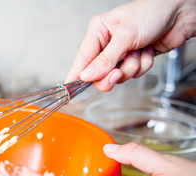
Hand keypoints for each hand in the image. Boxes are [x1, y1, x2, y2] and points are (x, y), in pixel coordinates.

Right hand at [65, 0, 195, 90]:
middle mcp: (107, 44)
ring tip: (139, 51)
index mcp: (98, 32)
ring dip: (131, 67)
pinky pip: (133, 74)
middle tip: (119, 71)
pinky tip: (146, 51)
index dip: (75, 75)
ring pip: (117, 76)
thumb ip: (105, 59)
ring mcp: (120, 53)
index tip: (68, 89)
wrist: (180, 13)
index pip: (82, 58)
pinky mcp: (133, 60)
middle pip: (99, 74)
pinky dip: (142, 65)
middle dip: (112, 74)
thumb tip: (87, 75)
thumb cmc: (152, 12)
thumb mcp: (125, 36)